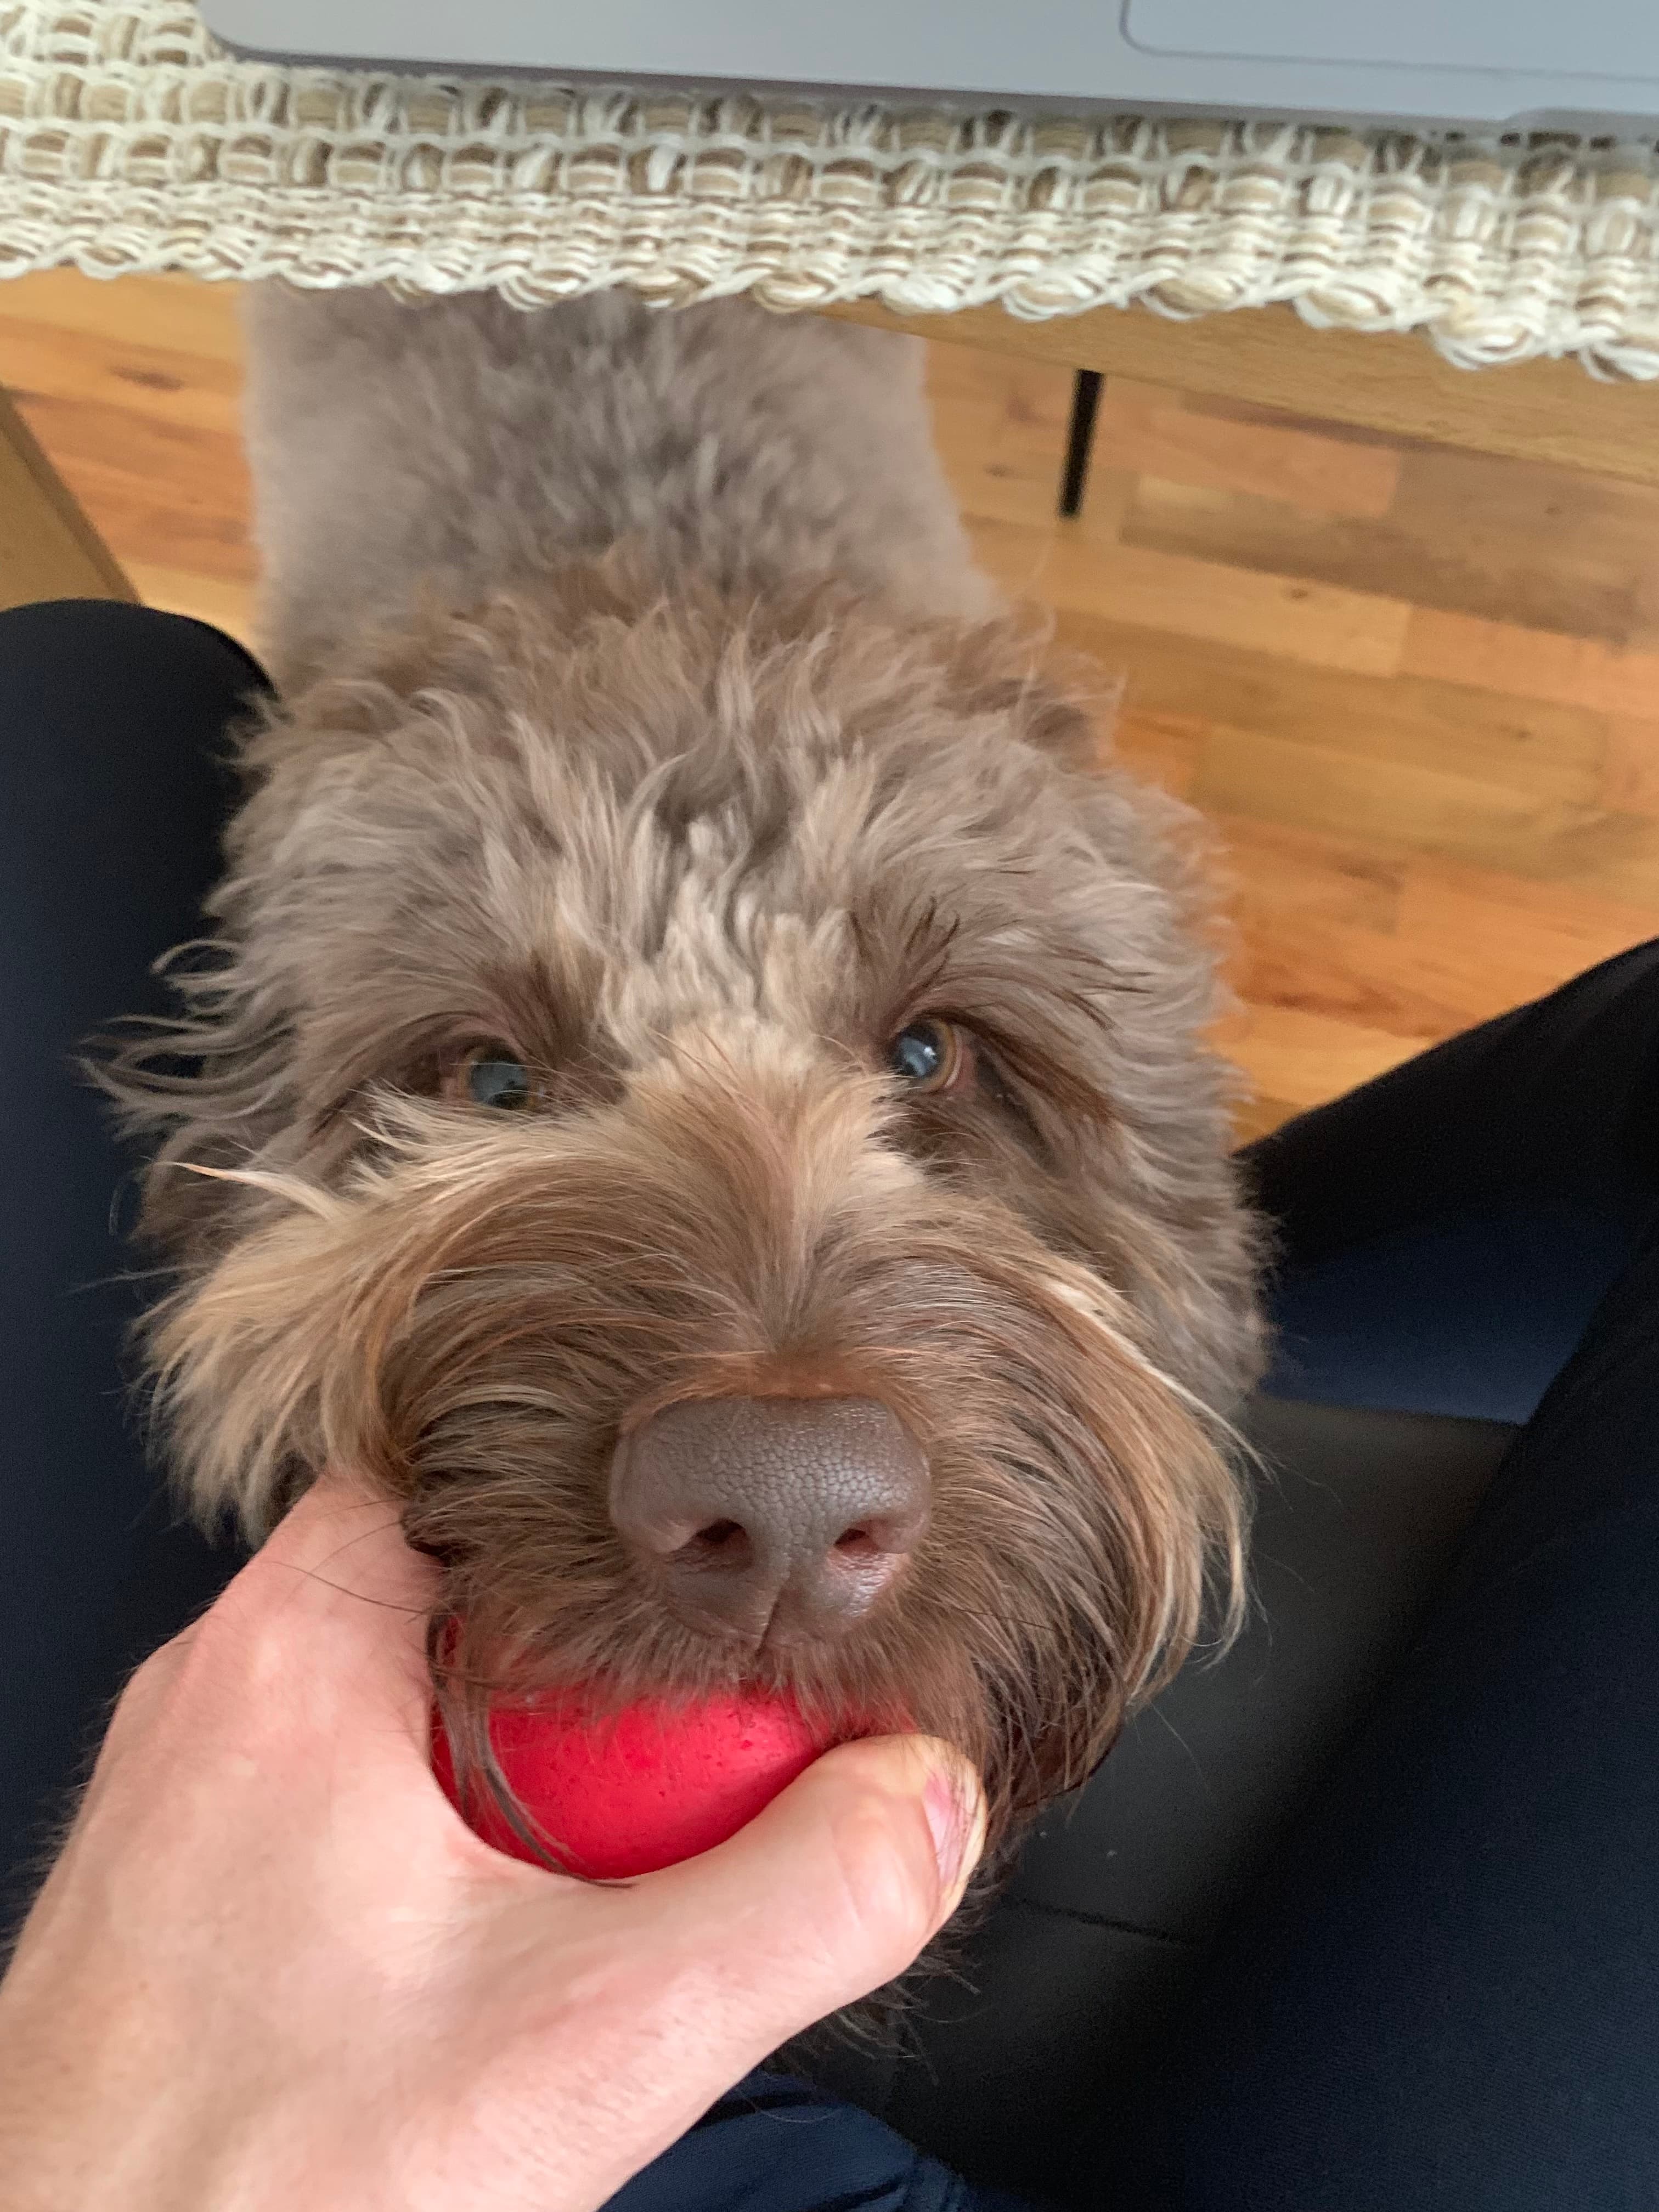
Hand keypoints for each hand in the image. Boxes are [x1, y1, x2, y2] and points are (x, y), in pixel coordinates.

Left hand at [0, 1477, 984, 2211]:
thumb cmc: (231, 2190)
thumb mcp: (580, 2043)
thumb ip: (789, 1909)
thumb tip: (924, 1805)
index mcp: (296, 1645)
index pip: (489, 1458)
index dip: (627, 1489)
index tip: (731, 1542)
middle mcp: (235, 1687)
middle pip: (480, 1585)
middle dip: (611, 1657)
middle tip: (711, 1730)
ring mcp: (214, 1785)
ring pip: (433, 1695)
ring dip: (546, 1759)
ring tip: (630, 1842)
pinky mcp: (211, 1878)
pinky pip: (377, 1790)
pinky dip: (474, 1833)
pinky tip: (528, 1926)